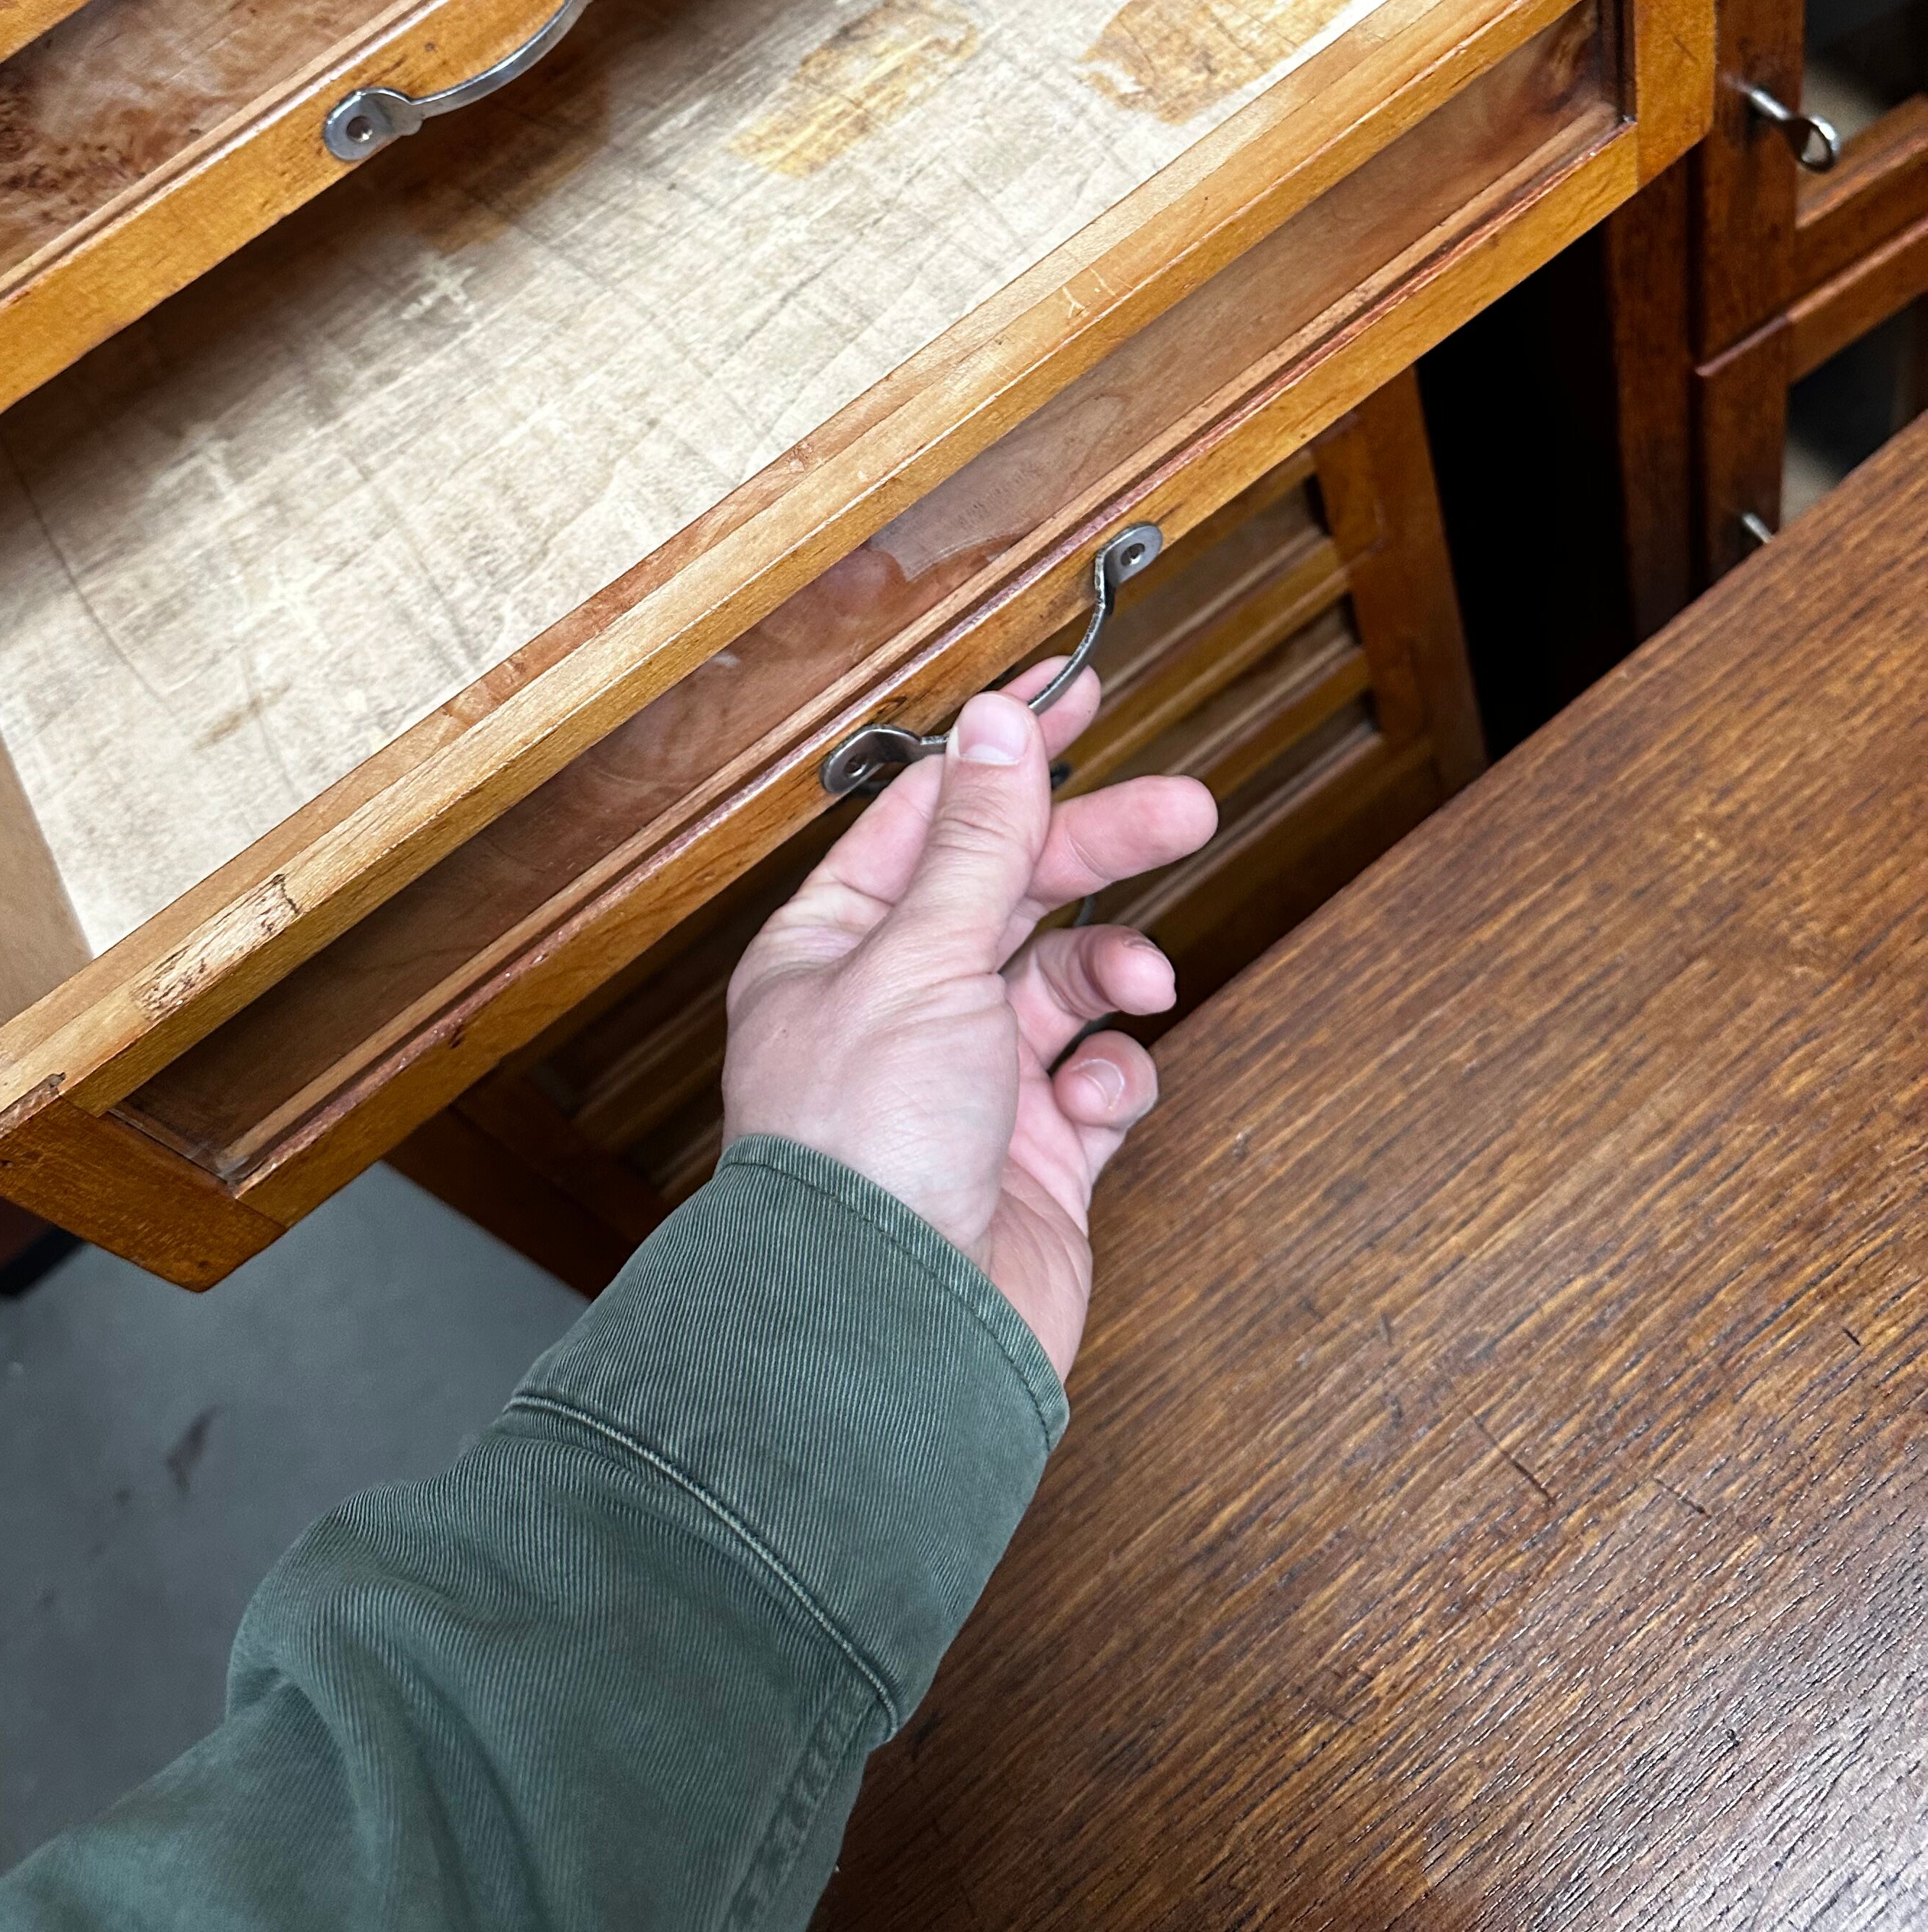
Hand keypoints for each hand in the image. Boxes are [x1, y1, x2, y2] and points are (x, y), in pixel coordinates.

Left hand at [721, 662, 1216, 1379]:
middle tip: (1188, 809)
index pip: (930, 815)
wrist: (892, 1333)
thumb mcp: (922, 958)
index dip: (1006, 752)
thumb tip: (1000, 725)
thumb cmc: (864, 1147)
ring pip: (1066, 982)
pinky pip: (1096, 1086)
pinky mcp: (1030, 1159)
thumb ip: (978, 842)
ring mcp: (968, 1083)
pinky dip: (1114, 1078)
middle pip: (1014, 888)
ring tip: (1146, 986)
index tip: (1077, 692)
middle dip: (1097, 847)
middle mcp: (898, 1004)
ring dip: (1116, 971)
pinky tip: (1101, 1095)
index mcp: (836, 945)